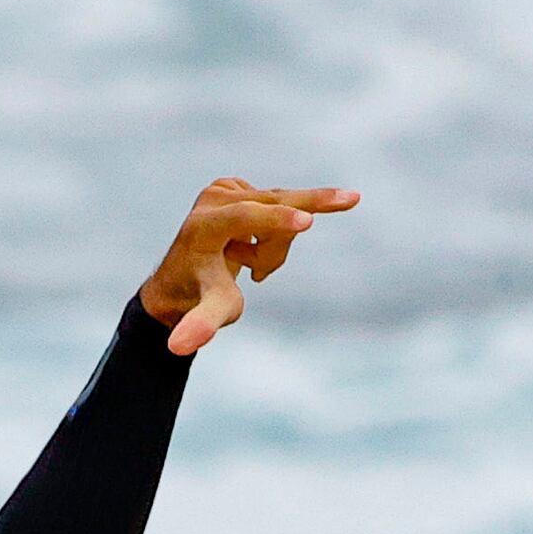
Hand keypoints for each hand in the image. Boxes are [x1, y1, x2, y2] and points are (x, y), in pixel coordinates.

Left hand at [137, 175, 358, 356]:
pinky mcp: (235, 186)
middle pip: (272, 204)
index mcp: (203, 226)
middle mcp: (212, 200)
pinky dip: (275, 232)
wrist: (181, 279)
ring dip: (278, 246)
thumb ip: (200, 323)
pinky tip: (249, 249)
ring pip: (280, 209)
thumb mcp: (208, 310)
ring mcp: (224, 189)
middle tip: (353, 198)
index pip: (245, 219)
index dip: (276, 222)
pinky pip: (277, 206)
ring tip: (252, 270)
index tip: (306, 222)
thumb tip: (179, 347)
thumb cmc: (197, 297)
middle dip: (307, 210)